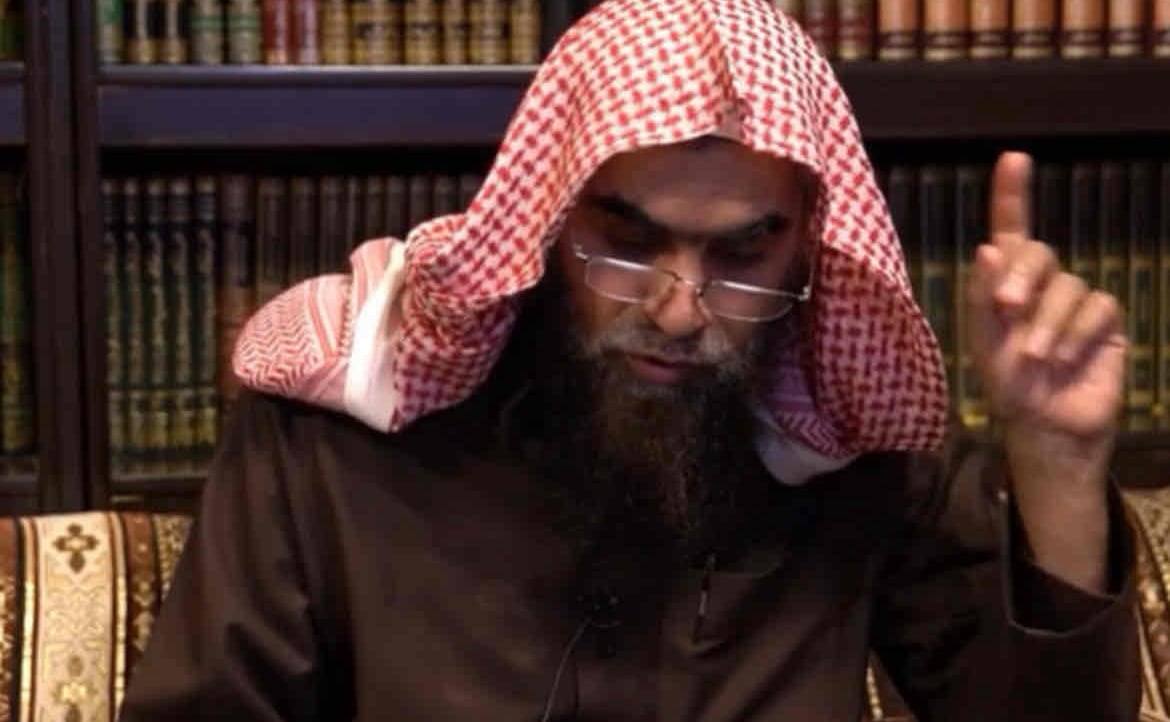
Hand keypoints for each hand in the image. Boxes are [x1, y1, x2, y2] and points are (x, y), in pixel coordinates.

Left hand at [966, 152, 1126, 592]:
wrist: (1044, 426)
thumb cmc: (1006, 386)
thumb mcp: (983, 342)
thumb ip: (982, 296)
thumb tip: (990, 247)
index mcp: (1004, 284)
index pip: (1010, 231)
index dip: (1012, 194)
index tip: (1014, 157)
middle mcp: (1041, 285)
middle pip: (1038, 253)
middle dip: (1022, 277)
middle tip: (1008, 308)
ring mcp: (1075, 301)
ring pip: (1068, 286)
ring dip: (1047, 324)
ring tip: (1034, 360)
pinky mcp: (1105, 322)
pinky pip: (1096, 308)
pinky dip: (1075, 334)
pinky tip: (1062, 360)